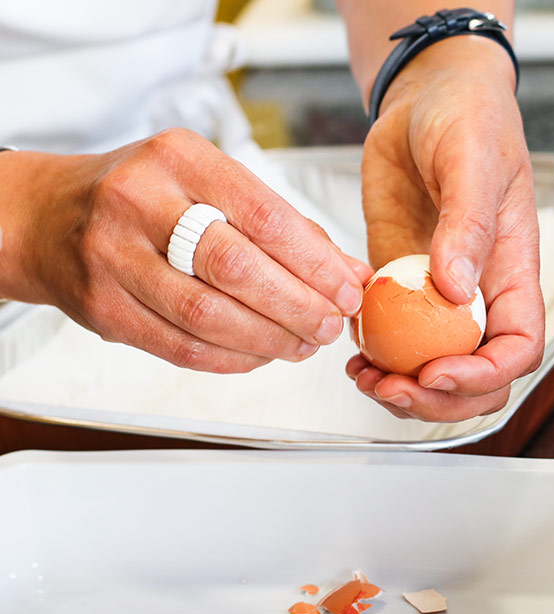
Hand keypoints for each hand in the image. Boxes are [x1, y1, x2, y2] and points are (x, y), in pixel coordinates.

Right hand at [1, 129, 372, 372]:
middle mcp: (140, 202)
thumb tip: (348, 273)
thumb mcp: (210, 182)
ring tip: (303, 344)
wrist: (47, 217)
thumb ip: (282, 225)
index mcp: (179, 159)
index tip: (347, 288)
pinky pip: (180, 347)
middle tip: (330, 324)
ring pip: (208, 315)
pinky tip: (261, 354)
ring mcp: (114, 257)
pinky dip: (232, 358)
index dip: (315, 262)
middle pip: (238, 268)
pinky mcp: (103, 308)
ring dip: (270, 339)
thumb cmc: (144, 196)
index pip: (264, 216)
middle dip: (298, 306)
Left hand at [346, 36, 544, 421]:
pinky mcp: (398, 283)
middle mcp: (478, 293)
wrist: (425, 97)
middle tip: (391, 385)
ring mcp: (436, 294)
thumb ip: (468, 224)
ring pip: (433, 369)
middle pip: (478, 379)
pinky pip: (392, 339)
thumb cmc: (468, 117)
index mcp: (512, 270)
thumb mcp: (473, 160)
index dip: (483, 375)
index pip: (519, 348)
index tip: (436, 372)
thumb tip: (455, 288)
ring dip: (402, 389)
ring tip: (364, 376)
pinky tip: (351, 348)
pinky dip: (374, 358)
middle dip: (437, 399)